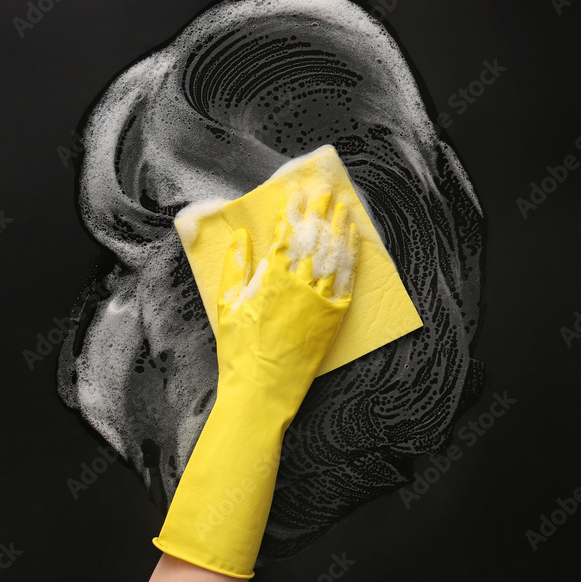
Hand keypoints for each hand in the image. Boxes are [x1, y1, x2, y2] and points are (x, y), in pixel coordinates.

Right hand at [216, 187, 359, 414]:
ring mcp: (320, 301)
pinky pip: (347, 281)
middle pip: (315, 239)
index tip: (298, 193)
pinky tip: (354, 242)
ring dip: (340, 229)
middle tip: (326, 191)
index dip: (294, 211)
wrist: (262, 390)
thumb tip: (241, 237)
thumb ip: (235, 267)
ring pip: (335, 256)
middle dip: (321, 212)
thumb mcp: (227, 305)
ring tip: (344, 208)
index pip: (287, 234)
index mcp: (271, 278)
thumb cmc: (239, 350)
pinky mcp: (334, 318)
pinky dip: (351, 258)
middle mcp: (299, 284)